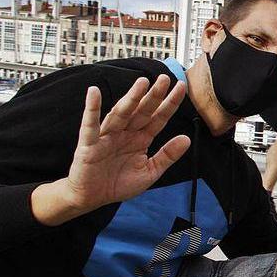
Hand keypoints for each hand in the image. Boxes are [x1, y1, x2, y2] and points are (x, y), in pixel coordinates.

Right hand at [34, 77, 189, 225]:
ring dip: (131, 98)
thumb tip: (187, 139)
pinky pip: (90, 125)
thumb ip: (167, 155)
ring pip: (121, 114)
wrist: (92, 198)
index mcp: (140, 139)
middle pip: (142, 111)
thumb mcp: (150, 172)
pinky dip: (91, 109)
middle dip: (154, 96)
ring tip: (142, 82)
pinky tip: (93, 92)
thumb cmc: (119, 183)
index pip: (158, 118)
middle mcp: (125, 133)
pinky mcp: (89, 144)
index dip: (170, 103)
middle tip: (165, 78)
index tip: (181, 87)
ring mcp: (107, 136)